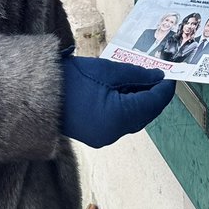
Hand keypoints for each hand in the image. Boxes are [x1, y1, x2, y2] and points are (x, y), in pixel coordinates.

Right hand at [60, 55, 174, 147]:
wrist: (37, 93)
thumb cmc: (72, 79)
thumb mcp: (107, 71)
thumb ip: (136, 75)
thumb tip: (158, 77)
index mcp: (118, 118)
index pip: (152, 104)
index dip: (164, 90)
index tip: (171, 76)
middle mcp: (114, 133)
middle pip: (144, 115)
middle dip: (153, 96)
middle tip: (158, 77)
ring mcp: (104, 137)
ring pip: (132, 120)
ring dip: (140, 102)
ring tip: (142, 81)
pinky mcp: (96, 135)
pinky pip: (120, 122)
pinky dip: (126, 108)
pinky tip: (126, 92)